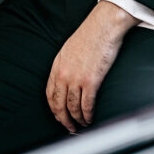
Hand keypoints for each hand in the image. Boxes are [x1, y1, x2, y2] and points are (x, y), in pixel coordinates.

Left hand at [46, 1, 138, 133]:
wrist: (103, 25)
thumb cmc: (90, 34)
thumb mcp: (69, 49)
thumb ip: (66, 65)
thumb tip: (68, 79)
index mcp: (57, 66)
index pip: (50, 94)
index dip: (54, 109)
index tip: (59, 116)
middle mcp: (63, 74)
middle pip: (58, 105)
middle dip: (63, 120)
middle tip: (69, 128)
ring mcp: (76, 78)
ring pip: (72, 108)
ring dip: (77, 120)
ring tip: (82, 125)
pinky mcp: (91, 81)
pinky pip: (86, 105)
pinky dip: (88, 115)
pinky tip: (90, 119)